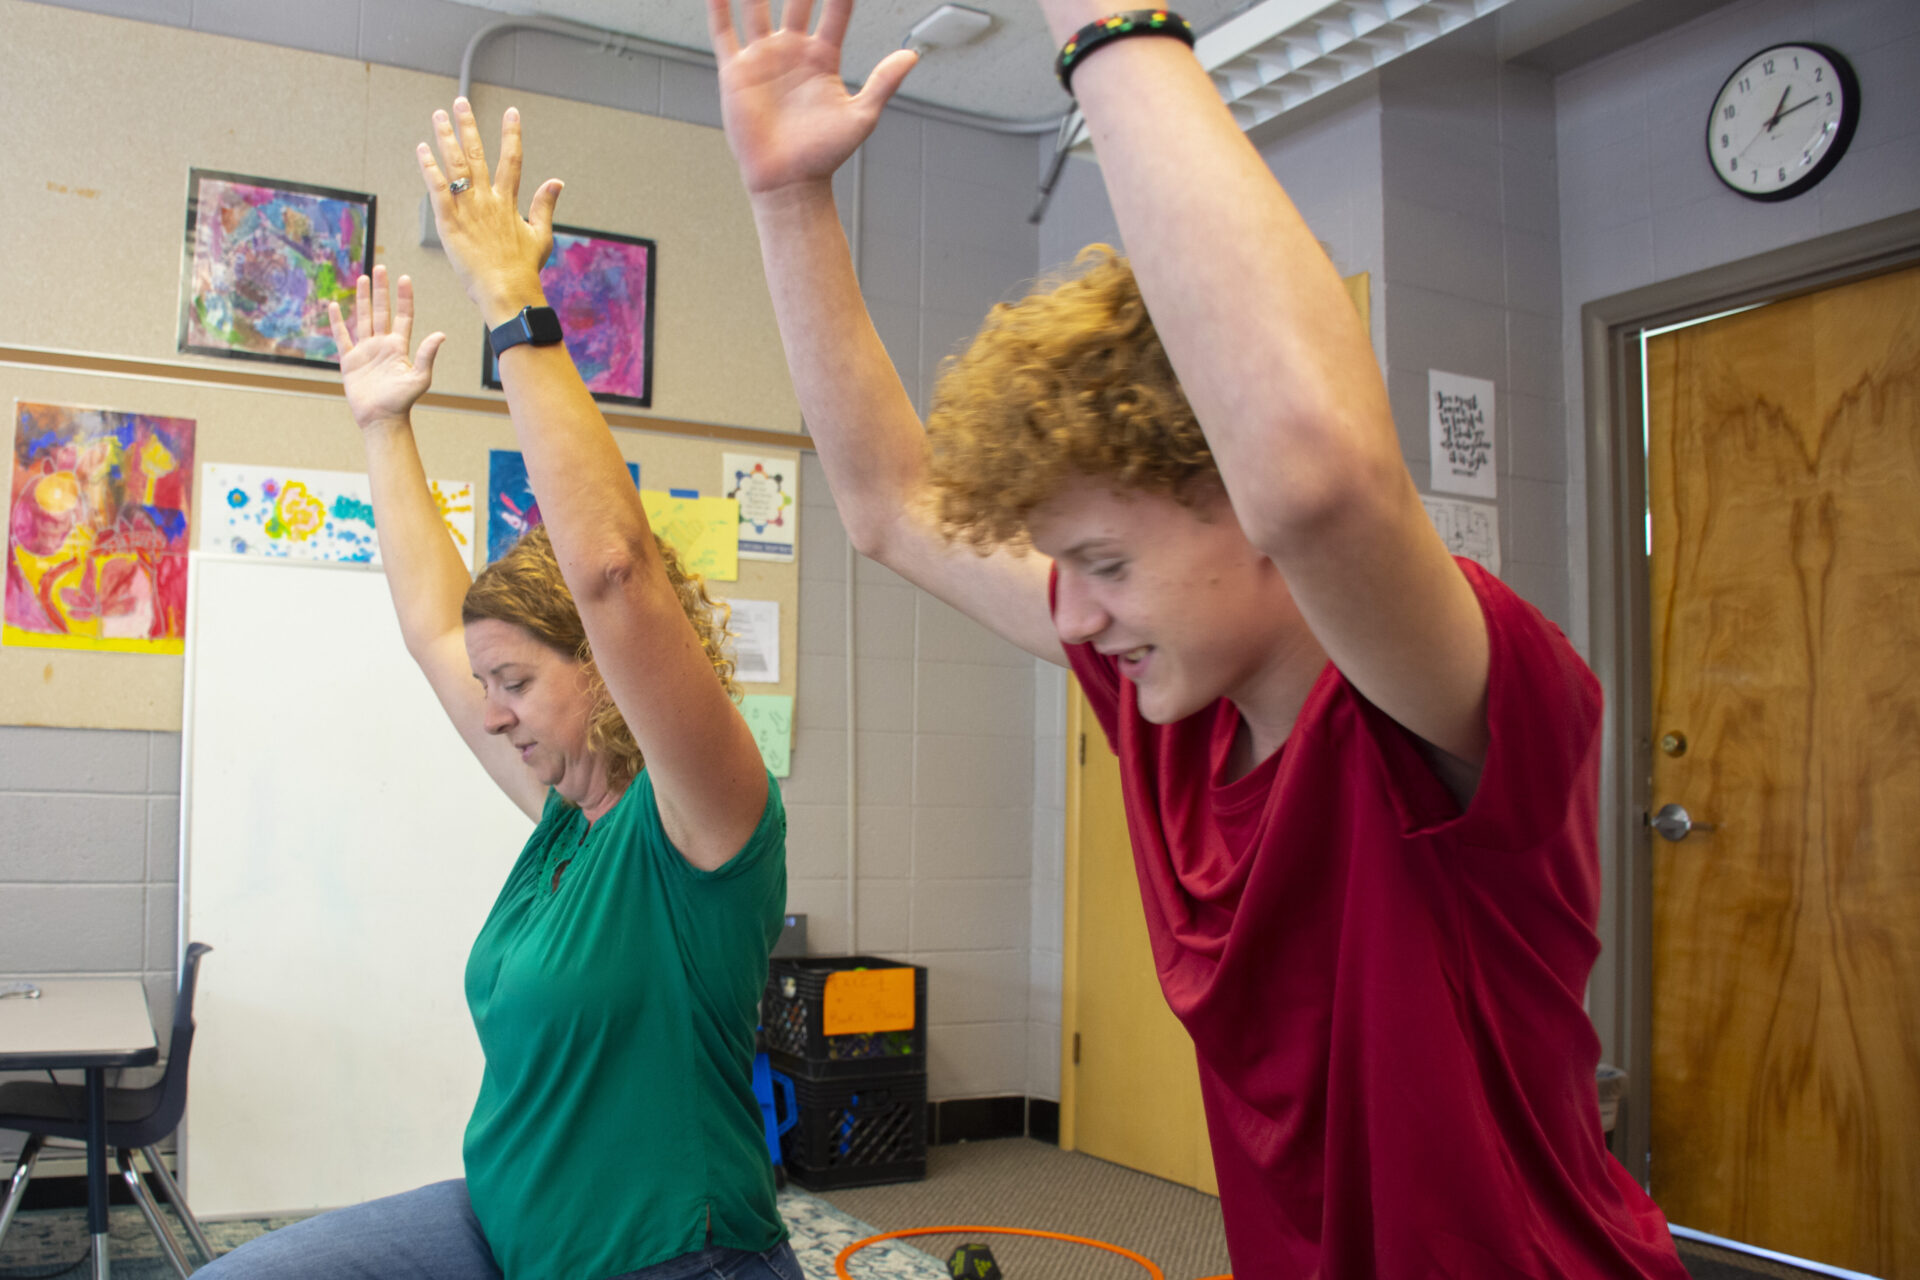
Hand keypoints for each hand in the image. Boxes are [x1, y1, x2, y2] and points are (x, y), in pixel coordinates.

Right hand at [327, 267, 445, 430]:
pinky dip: (337, 322)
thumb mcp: (419, 378)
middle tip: (381, 269)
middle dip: (382, 291)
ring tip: (363, 279)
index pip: (403, 316)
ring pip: (363, 319)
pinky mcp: (350, 360)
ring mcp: (366, 351)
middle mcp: (383, 345)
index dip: (404, 298)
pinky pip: (342, 337)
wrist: (381, 418)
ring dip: (363, 299)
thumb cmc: (402, 401)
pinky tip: (335, 305)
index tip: (404, 278)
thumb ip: (426, 355)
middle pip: (382, 312)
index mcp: (399, 347)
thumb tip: (440, 334)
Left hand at [417, 100, 562, 321]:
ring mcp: (468, 209)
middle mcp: (488, 199)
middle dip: (469, 126)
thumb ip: (545, 206)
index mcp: (508, 202)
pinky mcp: (449, 222)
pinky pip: (437, 188)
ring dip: (445, 138)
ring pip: (454, 165)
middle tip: (460, 102)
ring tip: (438, 115)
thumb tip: (557, 181)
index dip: (512, 134)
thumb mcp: (541, 236)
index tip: (512, 112)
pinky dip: (429, 168)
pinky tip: (422, 149)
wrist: (507, 290)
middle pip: (477, 154)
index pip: (512, 160)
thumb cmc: (524, 269)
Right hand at [708, 0, 918, 195]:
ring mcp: (764, 58)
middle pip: (798, 0)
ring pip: (758, 8)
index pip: (835, 10)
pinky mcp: (736, 71)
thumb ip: (884, 83)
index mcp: (823, 57)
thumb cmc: (824, 155)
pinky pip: (724, 32)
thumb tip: (911, 55)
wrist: (788, 182)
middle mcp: (793, 51)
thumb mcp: (861, 117)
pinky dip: (719, 7)